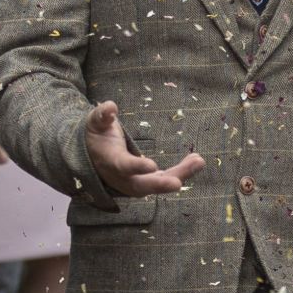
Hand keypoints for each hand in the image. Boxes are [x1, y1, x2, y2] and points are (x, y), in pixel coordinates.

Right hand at [83, 101, 204, 199]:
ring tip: (198, 161)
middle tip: (177, 183)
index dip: (137, 167)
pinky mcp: (147, 181)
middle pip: (141, 186)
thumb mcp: (95, 122)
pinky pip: (165, 180)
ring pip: (157, 185)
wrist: (94, 156)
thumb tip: (110, 107)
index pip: (123, 166)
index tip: (152, 165)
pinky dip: (182, 173)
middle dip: (160, 185)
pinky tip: (197, 161)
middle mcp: (123, 178)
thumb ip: (102, 115)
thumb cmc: (97, 136)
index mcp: (111, 161)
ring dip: (179, 175)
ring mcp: (135, 182)